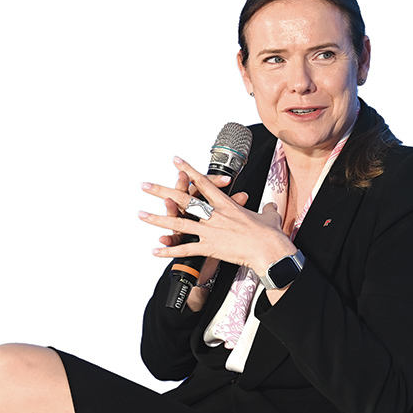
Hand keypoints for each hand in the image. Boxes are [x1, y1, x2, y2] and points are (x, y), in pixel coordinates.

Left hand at [140, 157, 296, 275]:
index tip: (176, 161)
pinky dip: (169, 250)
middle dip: (162, 191)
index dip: (188, 170)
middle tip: (145, 186)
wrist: (270, 250)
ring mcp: (210, 230)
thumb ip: (266, 210)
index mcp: (225, 204)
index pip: (203, 182)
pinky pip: (185, 248)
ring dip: (157, 219)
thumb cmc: (270, 234)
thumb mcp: (269, 216)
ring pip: (178, 222)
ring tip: (141, 215)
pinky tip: (155, 250)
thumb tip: (270, 207)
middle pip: (183, 199)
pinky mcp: (209, 247)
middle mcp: (214, 214)